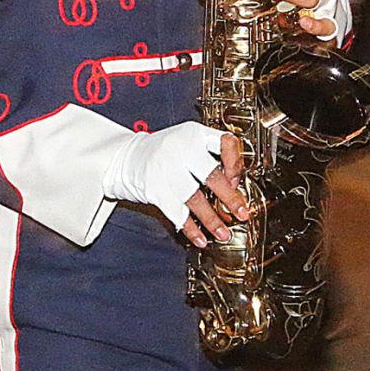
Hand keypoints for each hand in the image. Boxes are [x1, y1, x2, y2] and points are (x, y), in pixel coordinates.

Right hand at [103, 123, 249, 246]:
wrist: (128, 156)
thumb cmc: (165, 152)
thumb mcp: (189, 142)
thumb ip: (211, 157)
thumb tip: (236, 186)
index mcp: (194, 133)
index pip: (224, 142)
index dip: (235, 163)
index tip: (237, 179)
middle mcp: (180, 147)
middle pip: (210, 174)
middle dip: (230, 198)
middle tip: (241, 212)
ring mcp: (164, 167)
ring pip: (193, 197)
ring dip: (211, 219)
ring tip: (223, 233)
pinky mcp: (153, 186)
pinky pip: (176, 211)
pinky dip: (190, 228)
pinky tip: (200, 238)